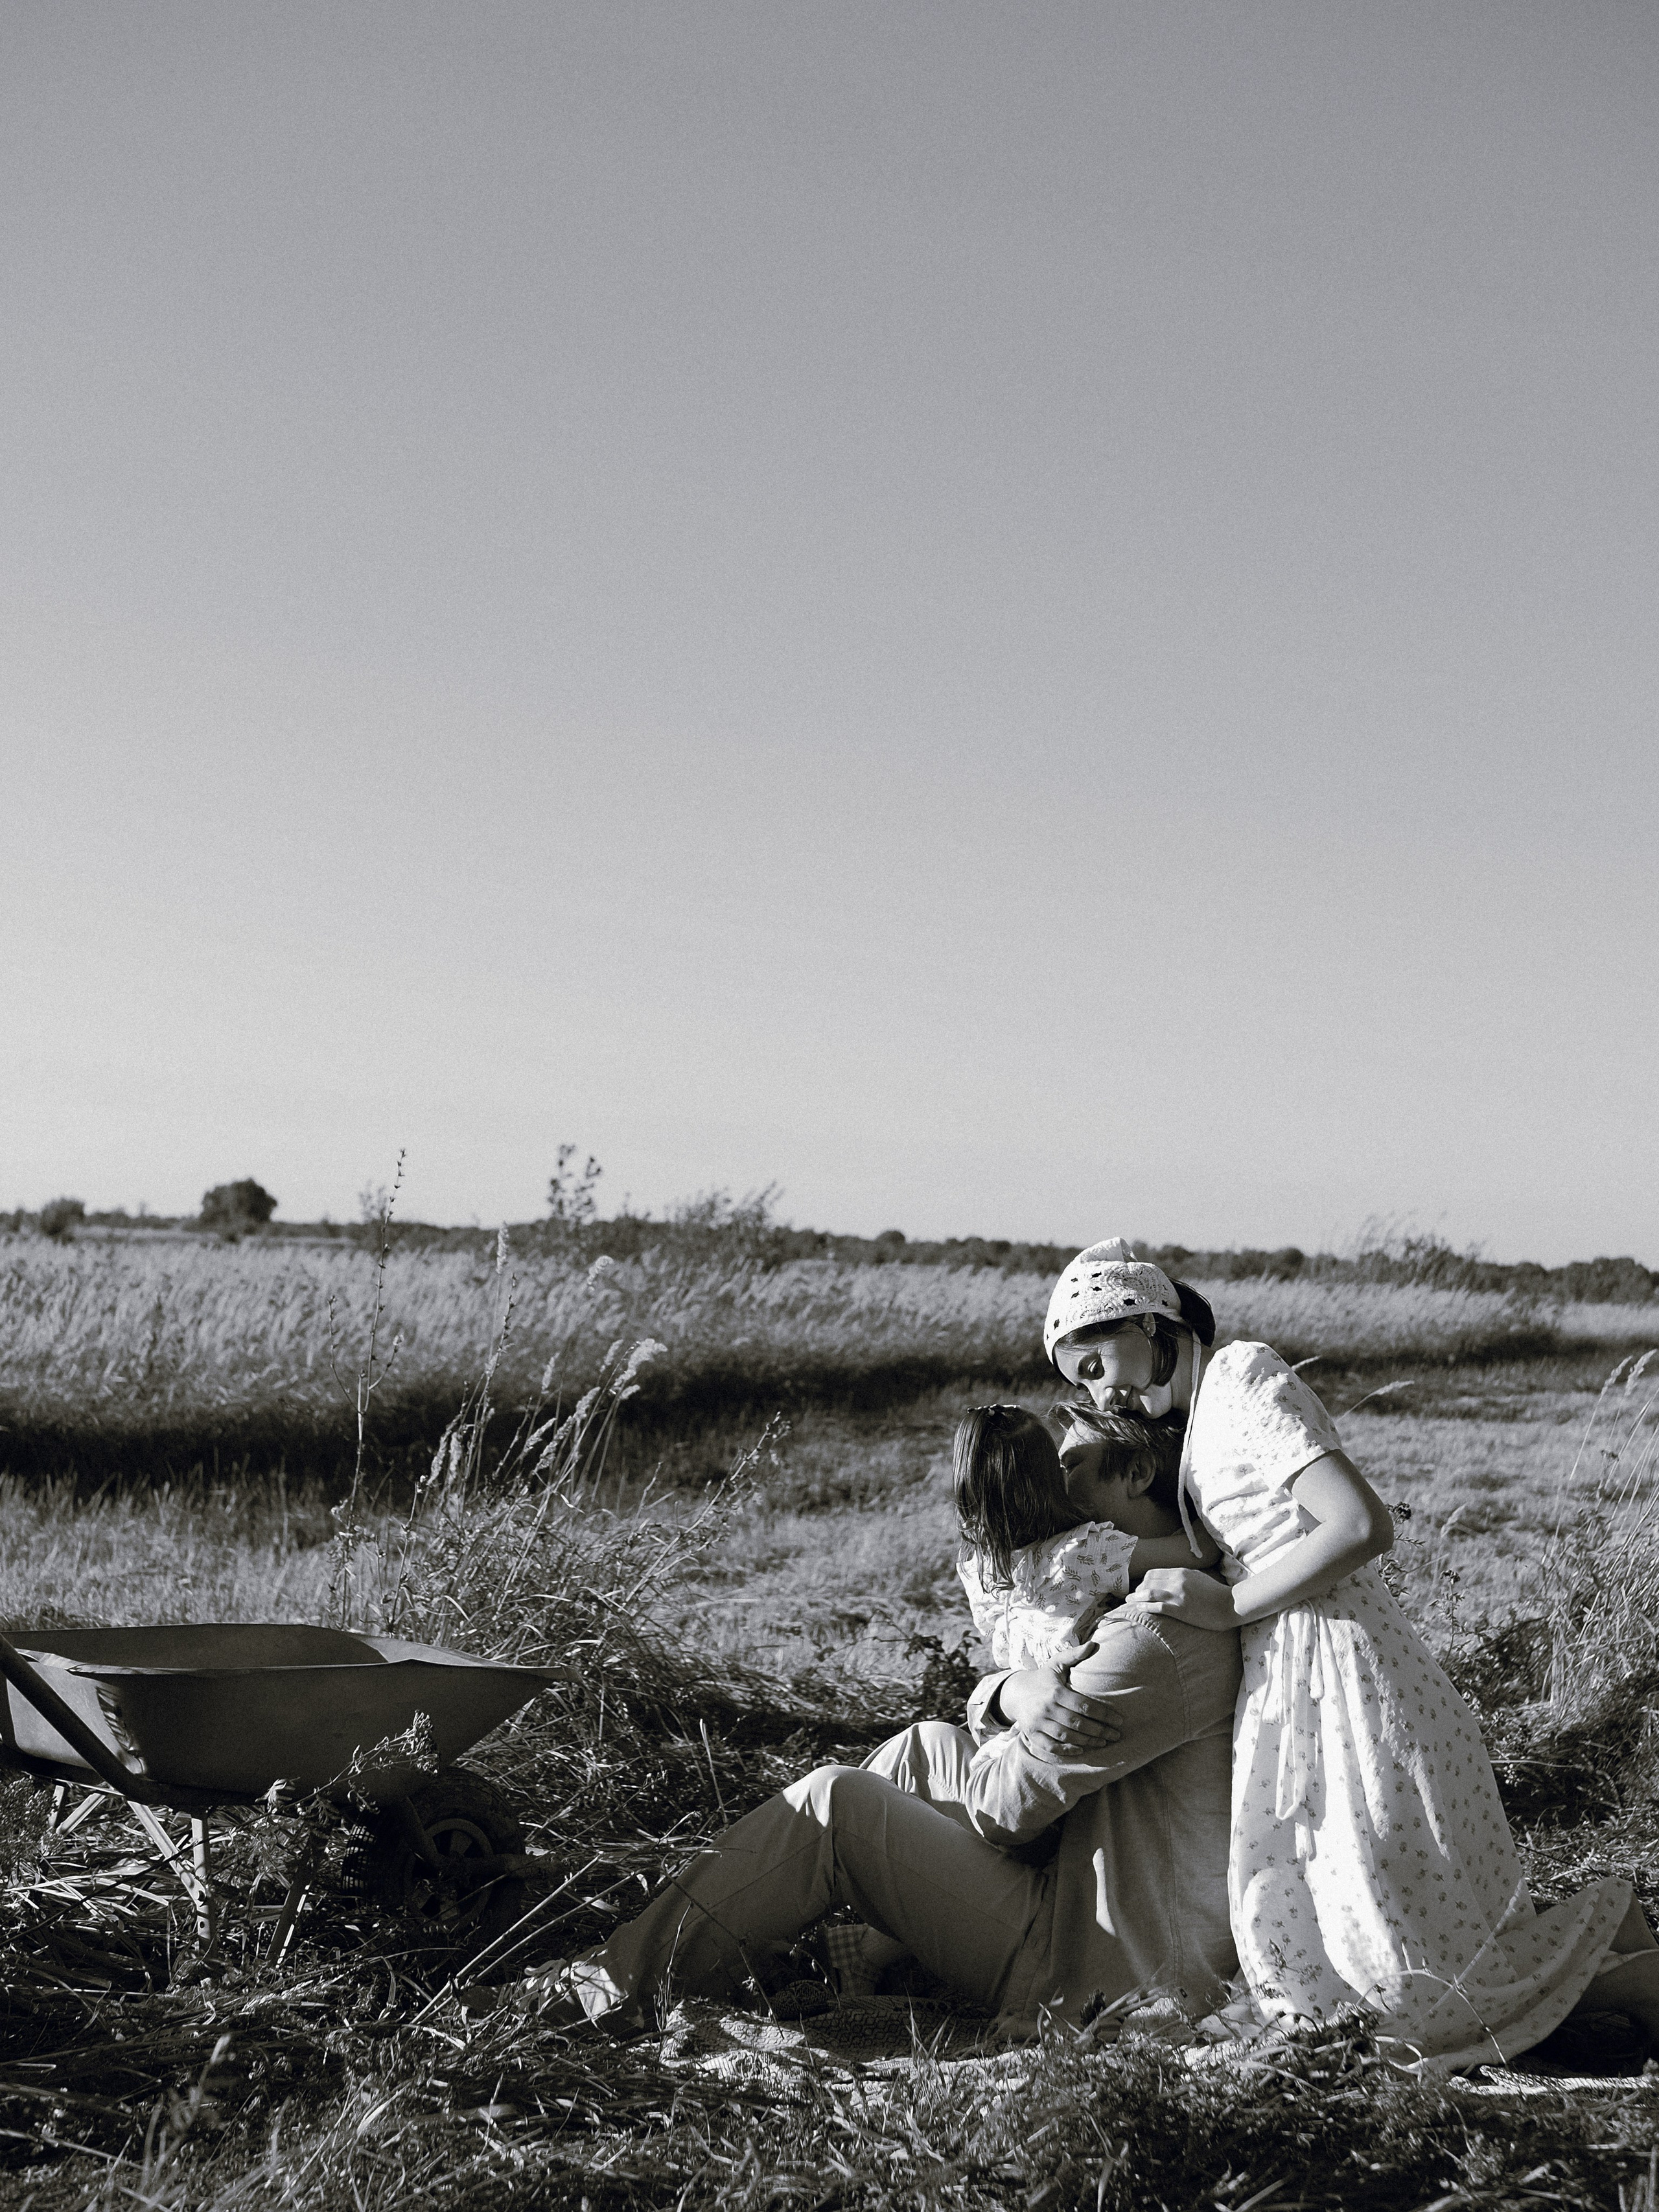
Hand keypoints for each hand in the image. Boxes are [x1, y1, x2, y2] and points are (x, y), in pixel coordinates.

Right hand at [996, 1650, 1122, 1759]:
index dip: (1104, 1715)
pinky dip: (1066, 1750)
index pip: (1084, 1705)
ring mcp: (1038, 1723)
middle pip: (1078, 1723)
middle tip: (1116, 1735)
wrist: (1015, 1692)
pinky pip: (1051, 1747)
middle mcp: (1046, 1708)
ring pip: (1066, 1736)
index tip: (1119, 1721)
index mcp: (1055, 1691)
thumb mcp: (1056, 1664)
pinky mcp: (1032, 1734)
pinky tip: (1081, 1749)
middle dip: (1100, 1731)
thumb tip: (1094, 1644)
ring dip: (1087, 1741)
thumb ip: (1074, 1655)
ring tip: (1104, 1742)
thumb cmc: (1043, 1678)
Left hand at [1130, 1568, 1238, 1631]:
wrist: (1230, 1605)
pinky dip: (1146, 1607)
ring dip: (1137, 1598)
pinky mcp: (1181, 1610)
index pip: (1154, 1573)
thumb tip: (1169, 1579)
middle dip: (1138, 1590)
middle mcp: (1178, 1581)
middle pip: (1148, 1582)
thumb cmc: (1216, 1593)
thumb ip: (1183, 1576)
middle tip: (1132, 1597)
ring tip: (1129, 1603)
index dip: (1143, 1581)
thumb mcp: (1198, 1577)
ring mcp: (1179, 1595)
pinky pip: (1158, 1607)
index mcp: (1181, 1572)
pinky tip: (1140, 1609)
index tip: (1139, 1588)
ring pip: (1150, 1594)